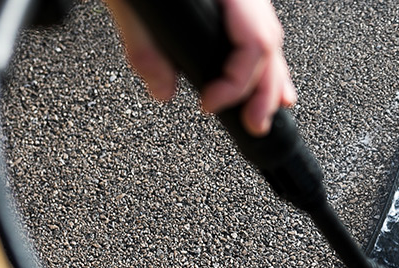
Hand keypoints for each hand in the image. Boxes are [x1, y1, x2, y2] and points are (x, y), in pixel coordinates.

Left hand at [105, 0, 296, 135]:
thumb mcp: (126, 1)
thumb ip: (143, 45)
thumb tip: (162, 88)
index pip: (252, 42)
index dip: (236, 82)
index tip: (210, 103)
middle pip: (270, 43)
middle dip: (266, 91)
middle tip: (254, 124)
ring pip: (270, 36)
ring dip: (271, 80)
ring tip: (265, 112)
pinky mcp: (230, 1)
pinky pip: (257, 30)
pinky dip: (263, 62)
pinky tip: (266, 82)